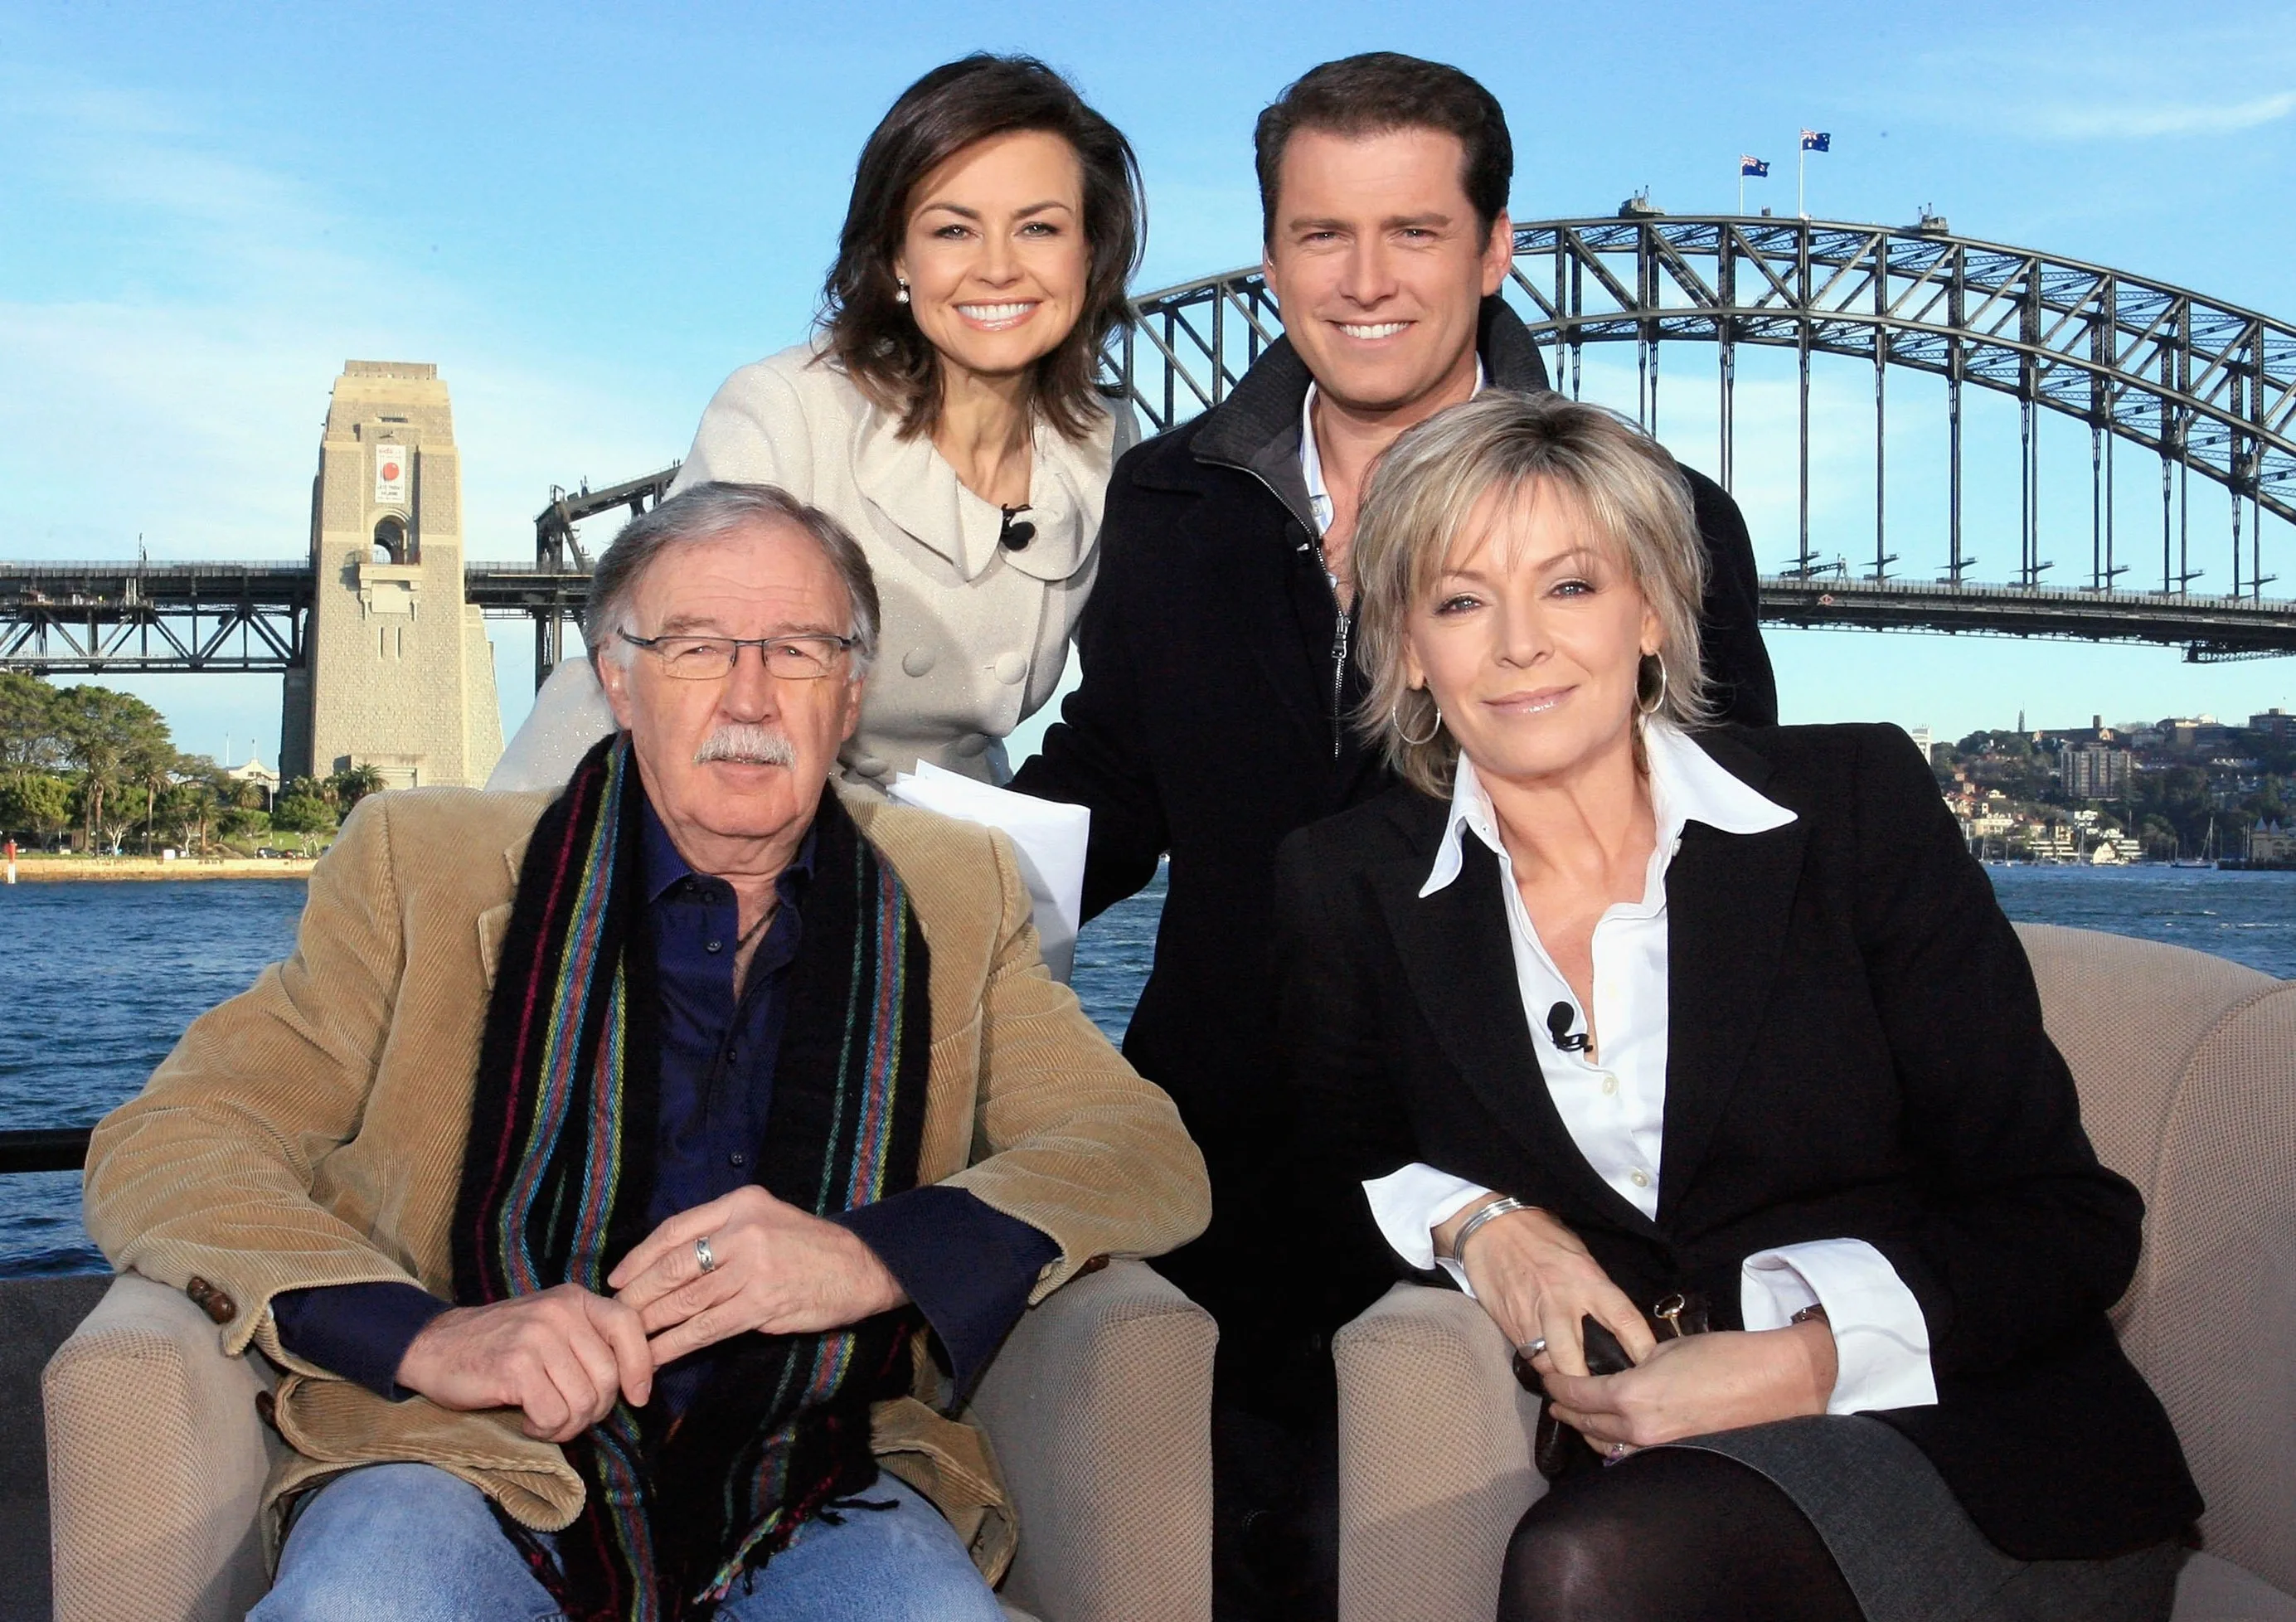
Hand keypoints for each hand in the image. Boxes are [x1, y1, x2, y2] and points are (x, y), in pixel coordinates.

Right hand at [394, 1283, 652, 1442]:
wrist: (435, 1347)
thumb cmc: (500, 1346)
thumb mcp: (552, 1328)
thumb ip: (591, 1342)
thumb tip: (642, 1377)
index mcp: (574, 1299)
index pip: (629, 1327)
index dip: (641, 1368)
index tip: (636, 1397)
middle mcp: (559, 1312)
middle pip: (607, 1378)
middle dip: (594, 1410)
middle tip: (567, 1414)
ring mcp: (537, 1337)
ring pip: (583, 1402)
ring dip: (567, 1425)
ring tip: (545, 1419)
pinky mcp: (515, 1367)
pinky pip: (554, 1416)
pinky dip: (544, 1430)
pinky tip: (528, 1421)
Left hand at [607, 1185, 907, 1366]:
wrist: (862, 1267)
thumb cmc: (811, 1246)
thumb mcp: (768, 1219)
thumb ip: (725, 1232)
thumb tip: (670, 1264)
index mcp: (741, 1204)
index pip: (675, 1229)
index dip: (640, 1256)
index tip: (617, 1278)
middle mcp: (743, 1230)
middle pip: (673, 1266)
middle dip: (638, 1294)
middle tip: (615, 1315)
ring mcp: (752, 1268)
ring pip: (685, 1299)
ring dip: (650, 1323)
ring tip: (627, 1340)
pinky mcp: (761, 1304)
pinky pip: (706, 1328)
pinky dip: (675, 1345)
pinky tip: (657, 1356)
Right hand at [1437, 1197, 1654, 1376]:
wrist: (1492, 1227)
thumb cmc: (1542, 1236)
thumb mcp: (1579, 1254)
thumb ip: (1596, 1287)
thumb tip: (1614, 1320)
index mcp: (1587, 1280)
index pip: (1624, 1319)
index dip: (1641, 1348)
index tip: (1652, 1368)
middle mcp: (1561, 1303)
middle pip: (1575, 1362)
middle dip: (1586, 1384)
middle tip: (1600, 1394)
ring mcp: (1532, 1317)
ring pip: (1548, 1366)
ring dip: (1559, 1377)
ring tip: (1571, 1382)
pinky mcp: (1509, 1325)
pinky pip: (1528, 1356)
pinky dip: (1540, 1363)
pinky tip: (1547, 1363)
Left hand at [1543, 1321, 1838, 1456]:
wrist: (1775, 1383)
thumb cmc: (1723, 1356)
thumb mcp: (1667, 1348)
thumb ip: (1634, 1362)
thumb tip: (1620, 1368)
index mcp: (1631, 1396)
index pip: (1577, 1394)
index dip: (1557, 1384)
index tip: (1548, 1377)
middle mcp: (1638, 1430)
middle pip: (1586, 1423)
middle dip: (1567, 1407)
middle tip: (1556, 1396)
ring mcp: (1658, 1451)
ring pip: (1607, 1445)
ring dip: (1589, 1428)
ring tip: (1579, 1414)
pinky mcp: (1678, 1460)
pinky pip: (1634, 1455)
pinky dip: (1618, 1442)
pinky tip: (1616, 1432)